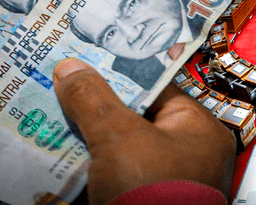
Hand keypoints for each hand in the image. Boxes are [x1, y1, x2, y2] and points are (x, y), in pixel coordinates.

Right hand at [53, 58, 235, 204]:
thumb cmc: (152, 193)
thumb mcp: (118, 137)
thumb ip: (94, 99)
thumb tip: (72, 68)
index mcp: (199, 129)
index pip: (156, 88)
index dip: (120, 74)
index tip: (89, 64)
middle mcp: (189, 154)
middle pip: (136, 119)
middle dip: (100, 109)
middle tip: (66, 91)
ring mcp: (167, 181)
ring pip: (122, 149)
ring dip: (92, 139)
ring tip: (56, 119)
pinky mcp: (145, 201)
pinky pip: (116, 176)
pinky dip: (92, 167)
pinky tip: (63, 155)